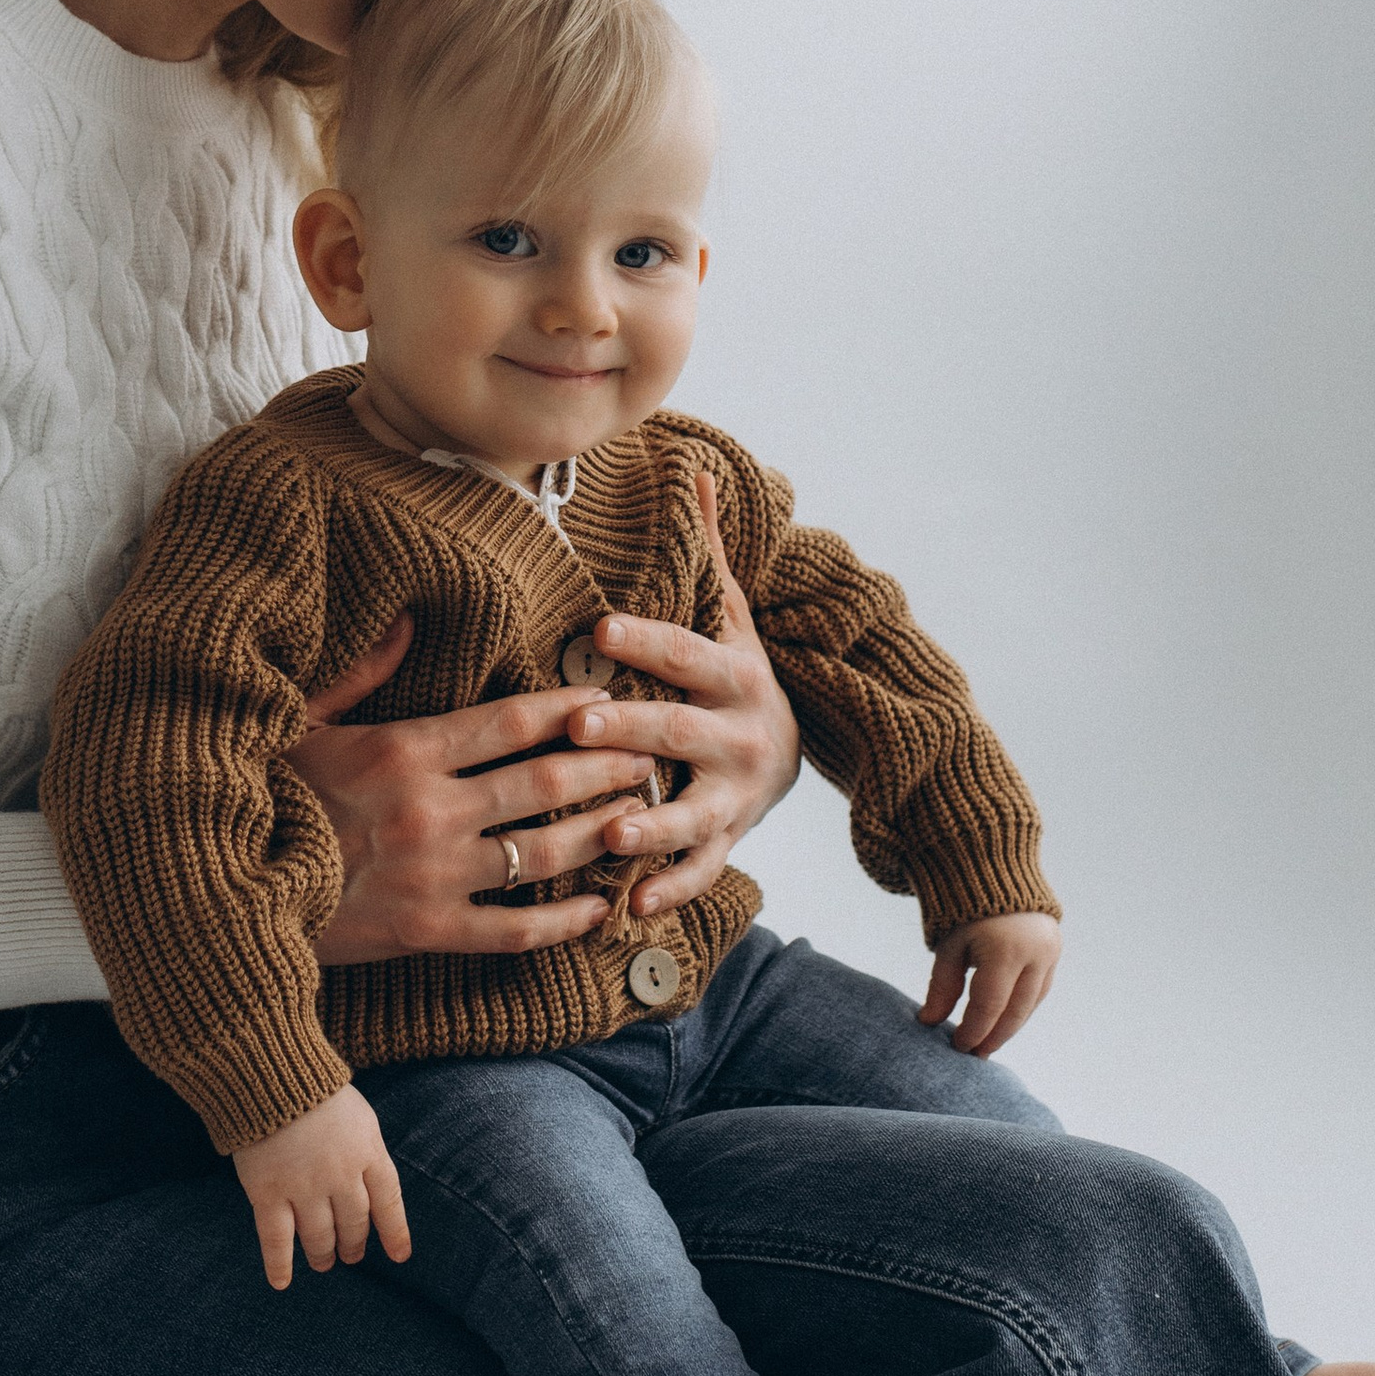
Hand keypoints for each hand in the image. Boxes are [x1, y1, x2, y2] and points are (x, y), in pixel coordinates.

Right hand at [232, 1088, 411, 1291]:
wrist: (269, 1073)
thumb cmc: (314, 1087)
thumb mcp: (358, 1114)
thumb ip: (365, 1150)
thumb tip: (369, 1184)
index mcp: (368, 1152)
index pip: (389, 1203)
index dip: (395, 1232)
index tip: (400, 1256)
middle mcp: (341, 1177)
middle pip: (354, 1223)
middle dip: (354, 1243)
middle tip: (351, 1255)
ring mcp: (304, 1188)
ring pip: (319, 1236)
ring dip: (323, 1255)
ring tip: (323, 1263)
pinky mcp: (267, 1193)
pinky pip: (276, 1240)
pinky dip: (279, 1264)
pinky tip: (281, 1282)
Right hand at [290, 617, 664, 966]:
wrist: (225, 886)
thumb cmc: (265, 795)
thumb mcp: (302, 721)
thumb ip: (361, 672)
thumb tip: (407, 621)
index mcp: (404, 751)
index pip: (506, 721)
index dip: (565, 708)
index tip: (607, 697)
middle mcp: (431, 810)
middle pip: (542, 783)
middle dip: (604, 766)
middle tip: (651, 753)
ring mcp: (434, 875)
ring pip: (541, 852)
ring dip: (599, 833)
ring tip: (643, 818)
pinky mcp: (428, 932)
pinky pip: (511, 929)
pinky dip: (561, 921)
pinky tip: (598, 909)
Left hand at [546, 472, 802, 921]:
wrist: (795, 749)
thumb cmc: (733, 672)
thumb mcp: (730, 612)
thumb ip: (708, 552)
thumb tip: (695, 471)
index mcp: (734, 674)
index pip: (686, 652)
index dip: (647, 639)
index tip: (599, 625)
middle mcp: (739, 736)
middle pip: (681, 732)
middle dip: (631, 730)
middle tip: (578, 726)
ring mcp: (735, 796)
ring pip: (693, 813)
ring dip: (651, 824)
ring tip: (608, 832)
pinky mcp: (728, 842)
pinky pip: (700, 871)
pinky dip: (668, 890)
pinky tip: (629, 904)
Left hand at [917, 912, 1059, 1055]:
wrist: (993, 863)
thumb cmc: (962, 904)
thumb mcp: (948, 945)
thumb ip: (942, 986)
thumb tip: (930, 1023)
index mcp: (1004, 949)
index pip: (989, 1006)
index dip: (973, 1031)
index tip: (958, 1047)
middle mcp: (1034, 952)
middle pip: (1016, 1010)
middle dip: (995, 1036)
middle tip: (976, 1056)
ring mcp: (1050, 949)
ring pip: (1032, 1002)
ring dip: (1011, 1025)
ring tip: (989, 1042)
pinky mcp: (1055, 946)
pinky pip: (1041, 986)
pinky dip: (1023, 1005)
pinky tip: (1006, 1018)